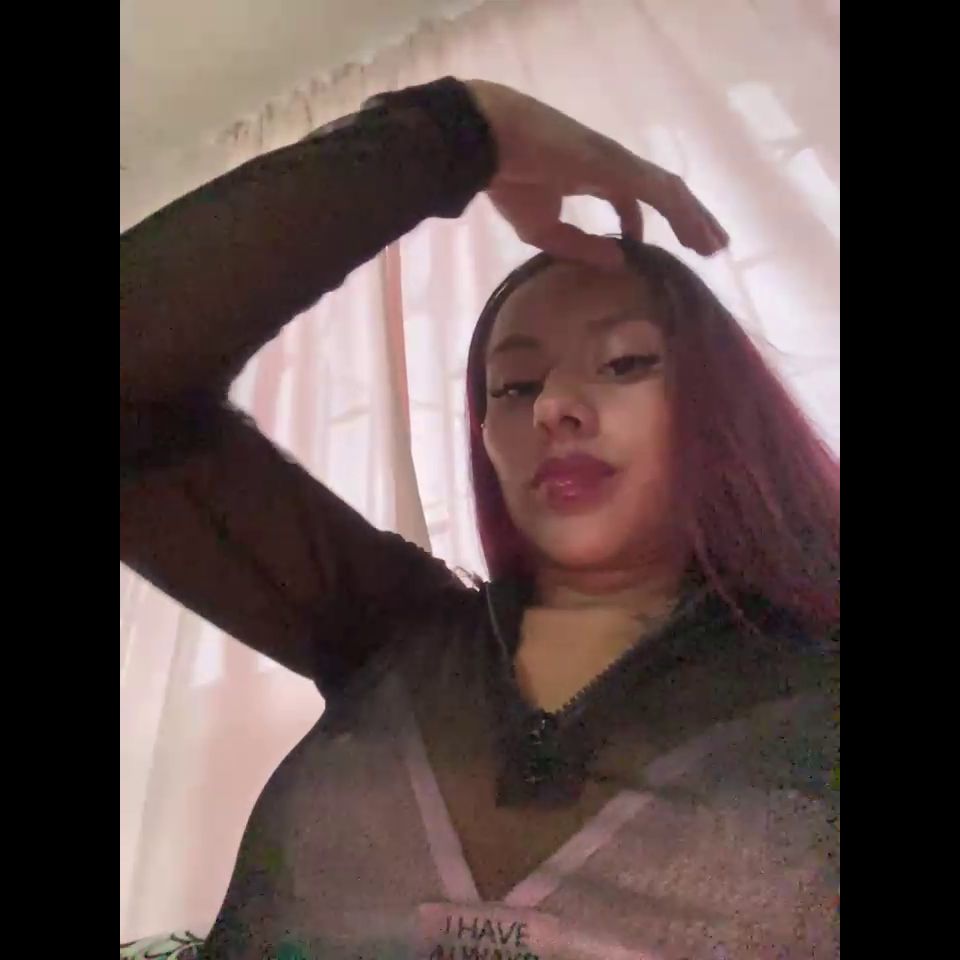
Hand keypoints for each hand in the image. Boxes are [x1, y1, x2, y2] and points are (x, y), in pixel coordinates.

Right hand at [465, 80, 728, 268]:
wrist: (495, 143)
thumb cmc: (511, 180)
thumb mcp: (543, 229)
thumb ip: (581, 247)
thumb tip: (621, 262)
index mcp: (591, 176)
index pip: (627, 198)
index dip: (637, 222)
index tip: (640, 247)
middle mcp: (614, 166)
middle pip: (661, 194)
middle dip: (686, 220)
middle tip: (706, 247)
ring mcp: (623, 164)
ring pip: (672, 193)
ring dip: (697, 219)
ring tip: (715, 247)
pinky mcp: (625, 167)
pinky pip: (665, 194)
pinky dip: (686, 215)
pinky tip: (700, 237)